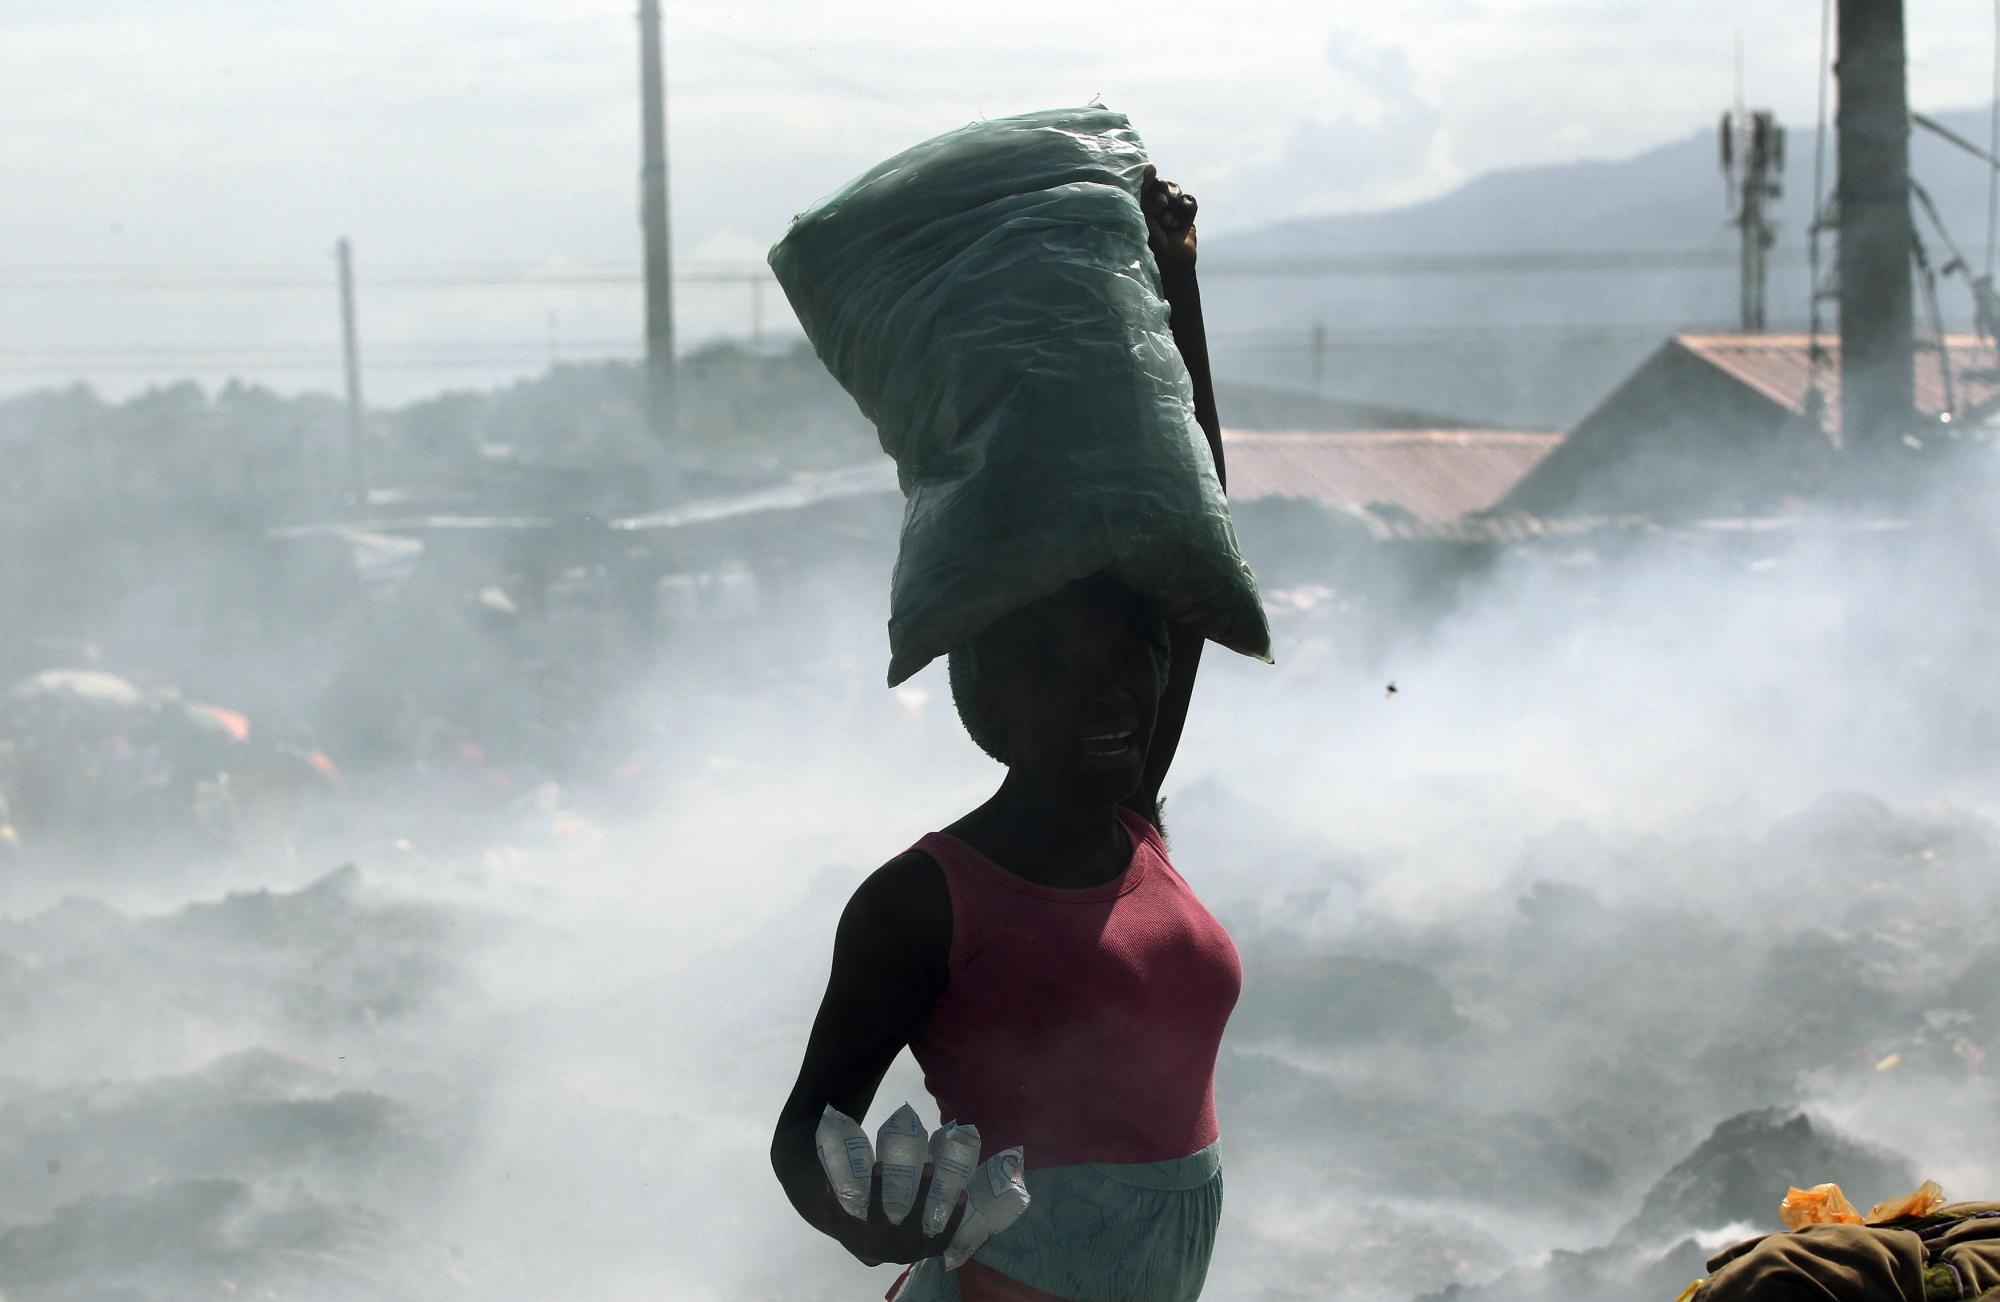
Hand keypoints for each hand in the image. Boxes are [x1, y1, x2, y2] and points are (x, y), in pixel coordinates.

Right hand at [829, 1160, 969, 1267]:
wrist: (872, 1253)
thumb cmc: (858, 1232)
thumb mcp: (842, 1222)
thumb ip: (833, 1204)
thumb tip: (826, 1181)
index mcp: (876, 1236)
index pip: (876, 1209)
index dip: (876, 1186)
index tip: (878, 1164)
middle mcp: (897, 1246)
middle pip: (912, 1218)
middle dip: (923, 1191)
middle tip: (928, 1164)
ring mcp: (915, 1251)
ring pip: (935, 1233)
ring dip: (949, 1213)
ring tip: (959, 1189)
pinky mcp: (928, 1252)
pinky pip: (945, 1240)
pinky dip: (956, 1223)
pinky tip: (963, 1201)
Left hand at [1141, 163, 1197, 267]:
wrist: (1172, 262)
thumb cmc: (1151, 242)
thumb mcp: (1143, 217)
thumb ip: (1145, 193)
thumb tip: (1151, 167)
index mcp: (1141, 201)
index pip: (1149, 181)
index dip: (1155, 188)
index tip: (1159, 203)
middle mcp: (1156, 201)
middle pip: (1165, 184)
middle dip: (1165, 199)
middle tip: (1163, 219)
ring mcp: (1172, 206)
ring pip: (1177, 191)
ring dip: (1174, 209)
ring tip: (1169, 226)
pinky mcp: (1185, 213)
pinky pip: (1189, 201)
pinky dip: (1185, 213)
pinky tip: (1179, 226)